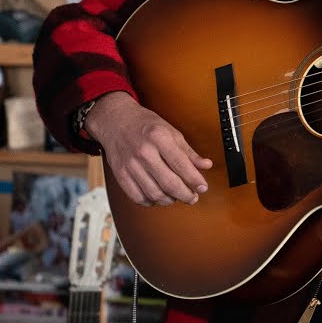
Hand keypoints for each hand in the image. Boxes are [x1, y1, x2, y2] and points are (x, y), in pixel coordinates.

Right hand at [85, 91, 212, 206]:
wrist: (115, 121)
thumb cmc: (146, 125)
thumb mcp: (171, 132)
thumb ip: (188, 152)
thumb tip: (206, 165)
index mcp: (159, 138)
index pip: (181, 165)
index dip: (194, 180)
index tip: (203, 188)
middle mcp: (144, 152)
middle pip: (168, 183)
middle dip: (185, 195)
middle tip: (193, 197)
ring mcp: (130, 165)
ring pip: (154, 193)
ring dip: (169, 200)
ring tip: (176, 196)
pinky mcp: (120, 174)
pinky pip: (137, 196)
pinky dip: (150, 202)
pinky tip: (157, 197)